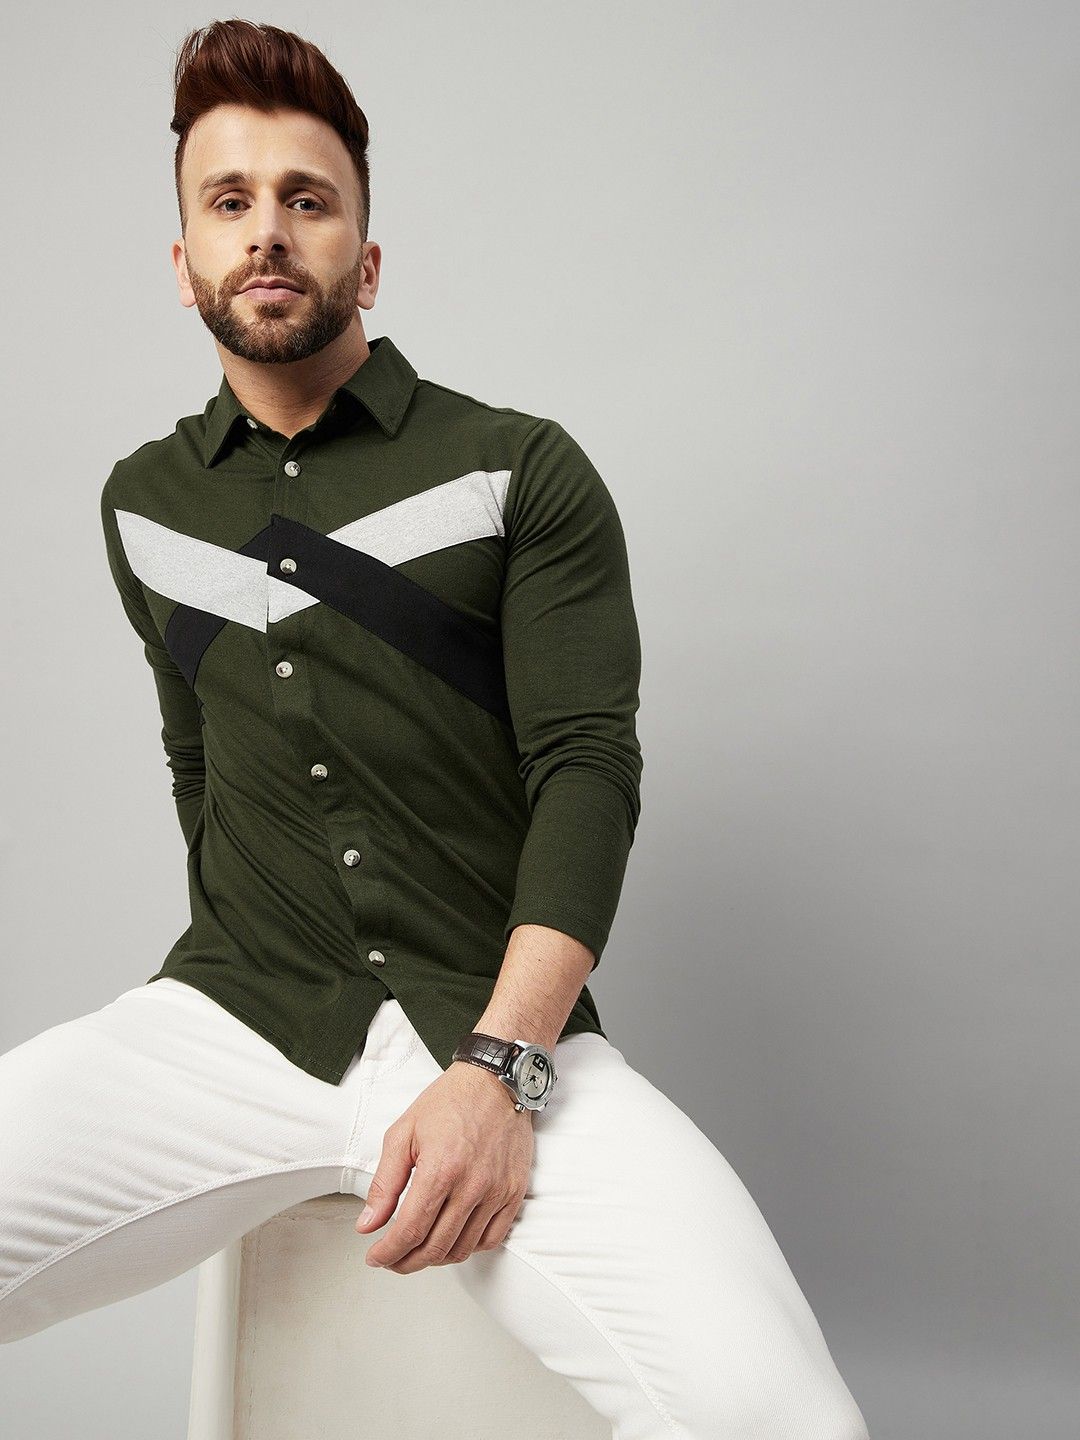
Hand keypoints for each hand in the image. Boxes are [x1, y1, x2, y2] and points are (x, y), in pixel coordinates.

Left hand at [354, 1060, 534, 1272]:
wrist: (496, 1081)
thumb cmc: (450, 1101)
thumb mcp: (404, 1133)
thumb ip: (385, 1183)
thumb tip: (368, 1224)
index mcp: (440, 1169)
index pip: (410, 1231)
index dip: (388, 1253)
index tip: (376, 1257)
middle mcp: (472, 1185)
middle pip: (435, 1248)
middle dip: (406, 1262)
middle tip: (392, 1259)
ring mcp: (496, 1191)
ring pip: (462, 1249)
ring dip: (435, 1259)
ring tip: (418, 1250)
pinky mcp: (514, 1192)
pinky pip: (492, 1239)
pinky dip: (468, 1249)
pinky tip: (452, 1240)